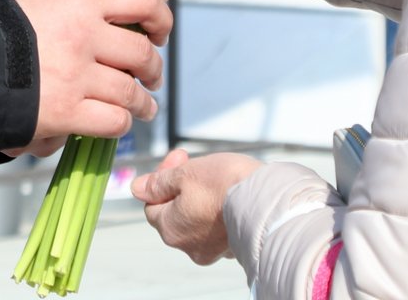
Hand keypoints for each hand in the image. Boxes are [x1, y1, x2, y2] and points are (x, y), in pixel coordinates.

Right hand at [5, 0, 170, 153]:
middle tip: (150, 78)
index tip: (158, 32)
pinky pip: (112, 121)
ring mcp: (77, 75)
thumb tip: (106, 22)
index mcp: (78, 0)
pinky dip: (120, 124)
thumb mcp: (37, 1)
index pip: (142, 0)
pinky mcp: (67, 111)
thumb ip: (74, 10)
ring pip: (131, 93)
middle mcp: (84, 35)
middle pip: (141, 54)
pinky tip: (117, 122)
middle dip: (152, 69)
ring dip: (143, 104)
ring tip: (144, 108)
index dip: (160, 18)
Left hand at [130, 148, 263, 265]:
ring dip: (200, 197)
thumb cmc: (226, 185)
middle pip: (174, 212)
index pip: (152, 204)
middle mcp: (188, 246)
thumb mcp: (186, 173)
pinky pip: (216, 226)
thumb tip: (137, 188)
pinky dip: (218, 210)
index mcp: (171, 229)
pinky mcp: (232, 246)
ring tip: (218, 178)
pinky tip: (229, 194)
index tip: (179, 158)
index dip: (162, 179)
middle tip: (196, 163)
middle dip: (181, 186)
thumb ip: (159, 183)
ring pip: (195, 218)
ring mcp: (211, 249)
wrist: (269, 202)